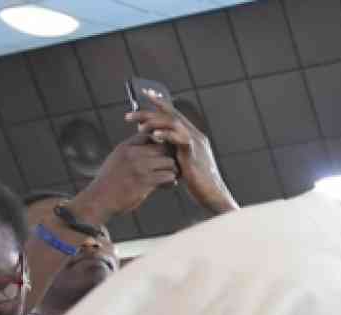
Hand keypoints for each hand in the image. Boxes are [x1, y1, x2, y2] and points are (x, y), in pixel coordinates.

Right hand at [73, 134, 178, 219]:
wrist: (99, 199)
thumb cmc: (110, 181)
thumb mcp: (117, 159)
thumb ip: (132, 151)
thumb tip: (150, 145)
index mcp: (125, 147)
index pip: (149, 135)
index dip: (158, 144)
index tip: (159, 156)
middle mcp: (133, 154)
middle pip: (163, 147)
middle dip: (168, 157)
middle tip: (169, 168)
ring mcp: (140, 167)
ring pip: (169, 162)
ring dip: (172, 170)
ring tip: (168, 177)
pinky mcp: (146, 181)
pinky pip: (168, 176)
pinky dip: (170, 182)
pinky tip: (167, 186)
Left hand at [130, 97, 236, 213]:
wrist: (211, 194)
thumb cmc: (196, 181)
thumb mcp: (181, 160)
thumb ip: (171, 149)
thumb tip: (155, 142)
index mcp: (191, 135)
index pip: (173, 114)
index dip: (159, 103)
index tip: (144, 94)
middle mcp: (195, 135)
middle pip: (170, 115)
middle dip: (148, 113)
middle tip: (128, 116)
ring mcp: (196, 142)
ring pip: (174, 123)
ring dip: (154, 123)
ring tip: (139, 128)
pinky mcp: (194, 153)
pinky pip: (180, 138)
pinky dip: (167, 134)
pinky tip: (154, 135)